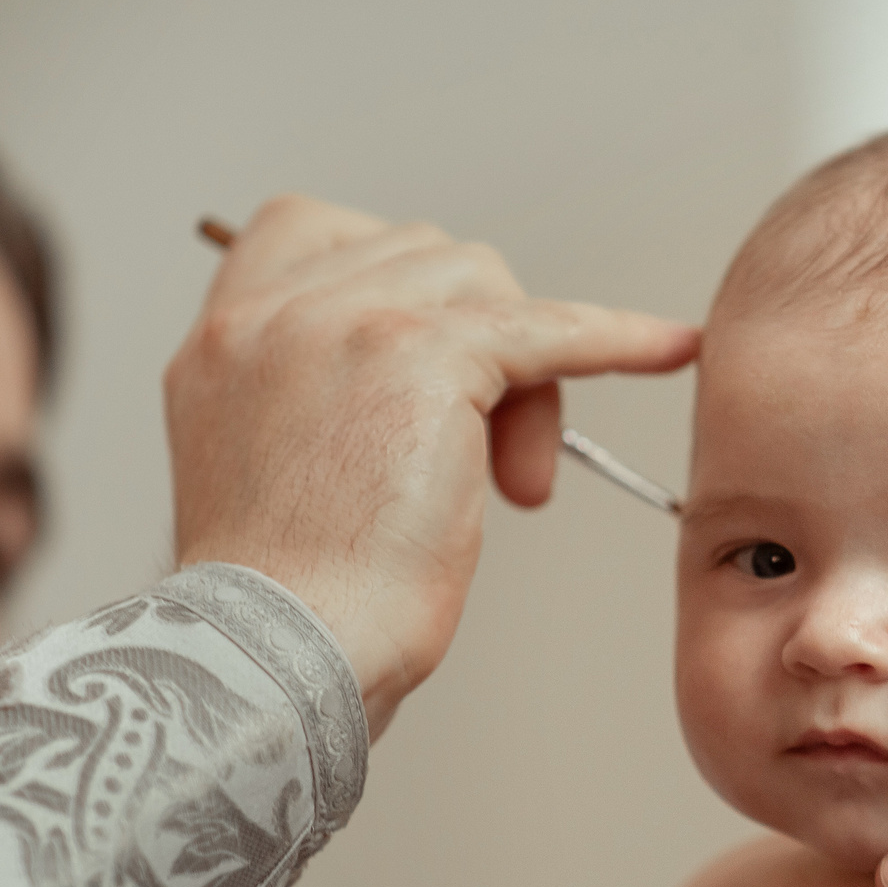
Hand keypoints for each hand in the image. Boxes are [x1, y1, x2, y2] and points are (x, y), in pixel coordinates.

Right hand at [164, 195, 698, 734]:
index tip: (439, 338)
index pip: (310, 231)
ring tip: (513, 485)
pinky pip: (547, 326)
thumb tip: (426, 383)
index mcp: (220, 339)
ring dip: (521, 377)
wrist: (281, 655)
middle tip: (487, 458)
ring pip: (482, 284)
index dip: (392, 275)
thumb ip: (321, 397)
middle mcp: (267, 313)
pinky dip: (616, 338)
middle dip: (475, 339)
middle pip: (419, 256)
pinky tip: (667, 349)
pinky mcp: (421, 356)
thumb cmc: (291, 606)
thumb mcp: (279, 469)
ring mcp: (339, 322)